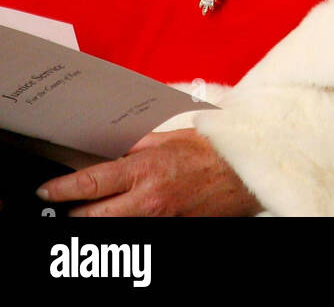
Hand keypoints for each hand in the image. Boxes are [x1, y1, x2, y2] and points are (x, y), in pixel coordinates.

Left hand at [36, 129, 261, 216]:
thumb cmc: (214, 151)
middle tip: (66, 205)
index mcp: (146, 169)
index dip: (60, 189)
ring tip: (93, 212)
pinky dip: (124, 226)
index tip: (47, 191)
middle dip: (73, 212)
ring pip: (108, 231)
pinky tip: (125, 216)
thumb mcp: (171, 138)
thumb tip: (110, 155)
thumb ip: (137, 148)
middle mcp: (148, 200)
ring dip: (97, 222)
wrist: (247, 172)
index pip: (89, 184)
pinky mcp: (170, 232)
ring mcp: (158, 221)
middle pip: (90, 217)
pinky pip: (136, 234)